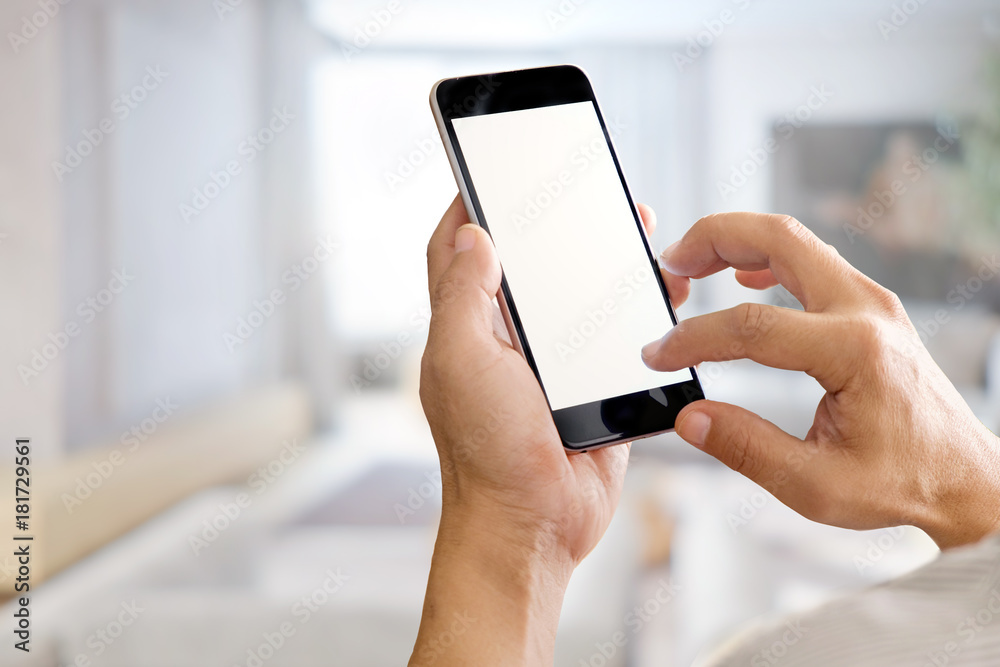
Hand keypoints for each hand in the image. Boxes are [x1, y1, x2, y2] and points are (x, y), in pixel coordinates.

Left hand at [410, 196, 658, 664]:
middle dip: (549, 226)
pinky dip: (634, 312)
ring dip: (598, 264)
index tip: (489, 170)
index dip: (470, 209)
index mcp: (467, 329)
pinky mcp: (592, 386)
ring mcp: (550, 364)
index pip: (457, 253)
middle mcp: (505, 341)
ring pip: (575, 299)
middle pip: (526, 267)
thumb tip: (472, 235)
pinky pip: (614, 338)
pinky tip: (658, 292)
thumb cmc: (486, 452)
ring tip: (630, 228)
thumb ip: (464, 297)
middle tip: (579, 190)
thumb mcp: (462, 362)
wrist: (534, 524)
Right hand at [641, 212, 999, 549]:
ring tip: (692, 264)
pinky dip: (766, 258)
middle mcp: (868, 311)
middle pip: (778, 239)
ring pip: (795, 240)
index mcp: (855, 351)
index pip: (752, 326)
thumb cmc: (905, 484)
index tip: (659, 355)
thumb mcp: (817, 485)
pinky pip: (811, 261)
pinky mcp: (870, 309)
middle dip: (712, 240)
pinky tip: (741, 277)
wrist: (965, 481)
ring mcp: (873, 303)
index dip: (694, 337)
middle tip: (670, 264)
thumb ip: (746, 448)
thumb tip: (690, 418)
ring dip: (737, 241)